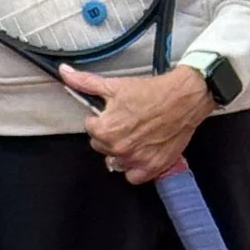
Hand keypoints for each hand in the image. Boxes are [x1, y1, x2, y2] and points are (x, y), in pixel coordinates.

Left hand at [59, 62, 212, 185]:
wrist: (185, 98)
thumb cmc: (152, 92)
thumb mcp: (115, 85)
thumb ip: (85, 83)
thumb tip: (64, 72)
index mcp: (105, 130)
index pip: (90, 129)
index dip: (101, 119)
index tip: (114, 113)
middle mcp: (118, 148)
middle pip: (101, 146)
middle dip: (110, 135)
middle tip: (127, 122)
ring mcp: (136, 160)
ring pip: (116, 161)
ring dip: (122, 151)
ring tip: (135, 136)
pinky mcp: (153, 167)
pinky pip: (133, 177)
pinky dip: (136, 168)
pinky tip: (142, 152)